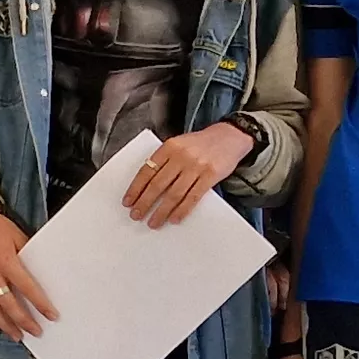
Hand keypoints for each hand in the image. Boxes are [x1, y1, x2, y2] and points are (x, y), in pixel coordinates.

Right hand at [0, 210, 55, 339]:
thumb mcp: (18, 236)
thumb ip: (28, 255)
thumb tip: (42, 270)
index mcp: (7, 262)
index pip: (27, 288)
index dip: (40, 304)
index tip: (51, 316)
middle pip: (8, 304)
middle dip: (23, 321)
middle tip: (35, 332)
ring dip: (5, 325)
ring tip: (17, 336)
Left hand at [124, 123, 251, 226]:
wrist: (230, 136)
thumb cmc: (201, 143)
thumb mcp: (179, 144)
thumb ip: (164, 160)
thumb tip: (146, 185)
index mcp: (169, 147)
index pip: (146, 171)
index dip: (135, 188)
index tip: (128, 201)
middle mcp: (181, 156)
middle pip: (157, 184)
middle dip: (144, 203)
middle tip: (136, 215)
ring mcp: (196, 166)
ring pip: (173, 194)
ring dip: (161, 211)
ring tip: (153, 222)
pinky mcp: (210, 176)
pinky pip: (192, 197)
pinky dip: (182, 210)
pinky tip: (174, 218)